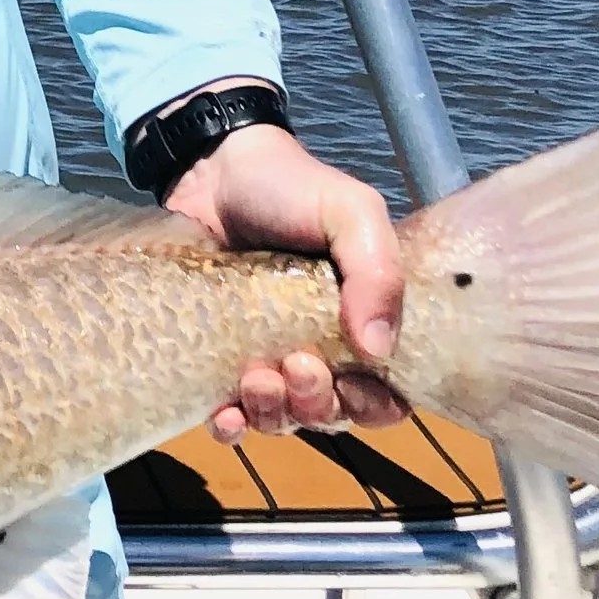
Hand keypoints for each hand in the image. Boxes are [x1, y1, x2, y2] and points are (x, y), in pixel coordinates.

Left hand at [160, 122, 408, 442]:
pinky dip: (231, 428)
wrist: (212, 170)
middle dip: (317, 403)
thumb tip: (379, 348)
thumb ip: (378, 271)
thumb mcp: (351, 213)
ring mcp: (266, 357)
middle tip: (296, 363)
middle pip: (332, 414)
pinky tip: (224, 415)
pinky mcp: (218, 360)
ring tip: (256, 377)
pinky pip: (231, 417)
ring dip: (274, 413)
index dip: (375, 405)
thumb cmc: (291, 189)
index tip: (354, 383)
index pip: (386, 395)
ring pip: (282, 420)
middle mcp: (321, 350)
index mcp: (364, 323)